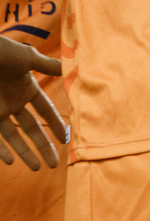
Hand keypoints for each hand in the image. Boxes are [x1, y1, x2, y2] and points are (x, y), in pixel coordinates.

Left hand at [0, 35, 64, 170]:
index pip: (45, 110)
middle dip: (44, 146)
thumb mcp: (28, 58)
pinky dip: (1, 150)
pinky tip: (11, 161)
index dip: (57, 124)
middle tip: (55, 164)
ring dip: (25, 153)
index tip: (67, 139)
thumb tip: (71, 68)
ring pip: (14, 137)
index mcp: (26, 88)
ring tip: (38, 168)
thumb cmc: (2, 52)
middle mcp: (13, 102)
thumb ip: (48, 66)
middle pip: (32, 129)